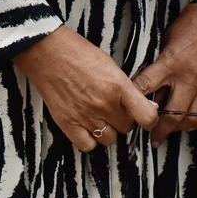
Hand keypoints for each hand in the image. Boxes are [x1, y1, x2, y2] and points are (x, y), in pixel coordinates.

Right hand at [12, 26, 158, 151]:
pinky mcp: (68, 124)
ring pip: (110, 140)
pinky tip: (87, 126)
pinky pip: (88, 146)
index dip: (149, 119)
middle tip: (115, 109)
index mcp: (118, 86)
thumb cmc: (79, 53)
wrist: (47, 51)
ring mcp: (86, 116)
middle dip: (124, 120)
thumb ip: (128, 88)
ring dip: (108, 130)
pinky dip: (89, 139)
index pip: (146, 117)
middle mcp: (104, 104)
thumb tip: (147, 106)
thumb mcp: (111, 64)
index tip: (146, 117)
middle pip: (127, 128)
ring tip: (100, 116)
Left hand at [131, 3, 196, 142]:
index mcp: (171, 62)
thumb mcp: (168, 40)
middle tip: (153, 138)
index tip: (130, 114)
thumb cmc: (192, 23)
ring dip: (180, 129)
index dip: (135, 103)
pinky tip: (195, 123)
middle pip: (171, 115)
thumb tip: (154, 91)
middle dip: (159, 130)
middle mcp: (190, 76)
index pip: (146, 88)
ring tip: (173, 131)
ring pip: (193, 118)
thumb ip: (161, 66)